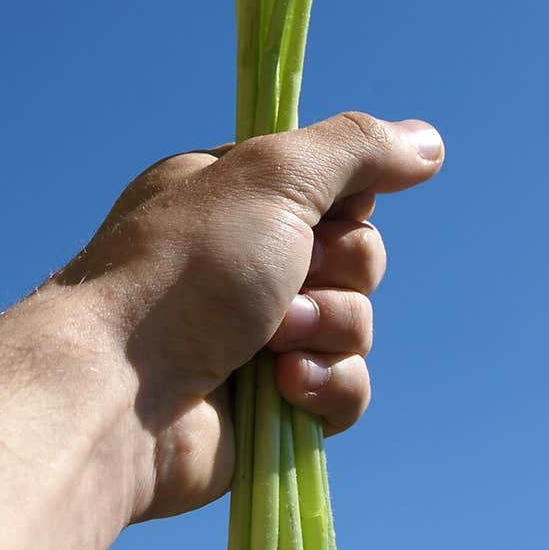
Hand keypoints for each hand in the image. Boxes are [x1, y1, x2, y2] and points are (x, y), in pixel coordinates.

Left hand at [52, 112, 443, 520]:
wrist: (118, 394)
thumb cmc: (185, 269)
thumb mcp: (272, 175)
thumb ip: (355, 149)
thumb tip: (430, 141)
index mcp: (235, 199)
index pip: (335, 189)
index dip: (346, 204)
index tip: (329, 210)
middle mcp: (246, 263)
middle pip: (357, 257)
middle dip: (337, 273)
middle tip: (287, 282)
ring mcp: (257, 338)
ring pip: (357, 325)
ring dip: (327, 330)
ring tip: (269, 342)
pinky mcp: (273, 407)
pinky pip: (346, 389)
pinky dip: (325, 386)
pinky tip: (282, 389)